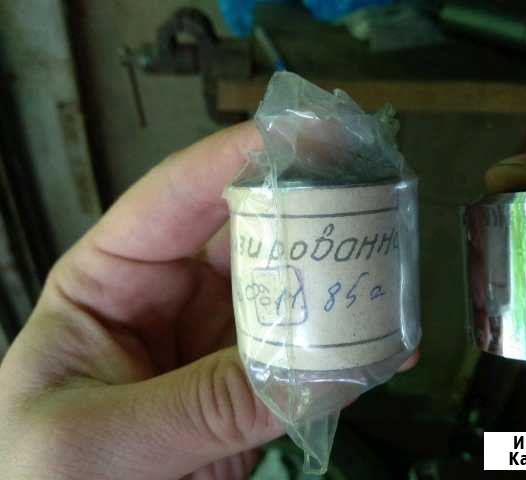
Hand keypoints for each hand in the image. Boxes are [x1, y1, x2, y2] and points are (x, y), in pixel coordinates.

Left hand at [0, 121, 417, 479]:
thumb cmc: (44, 479)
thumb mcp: (94, 437)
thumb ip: (199, 404)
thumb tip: (314, 374)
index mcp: (113, 278)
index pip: (177, 197)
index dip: (238, 157)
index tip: (304, 133)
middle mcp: (172, 296)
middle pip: (249, 234)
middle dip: (307, 209)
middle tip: (368, 194)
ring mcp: (217, 340)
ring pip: (287, 292)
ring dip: (336, 280)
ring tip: (390, 265)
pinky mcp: (251, 385)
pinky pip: (306, 358)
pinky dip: (348, 351)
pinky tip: (386, 343)